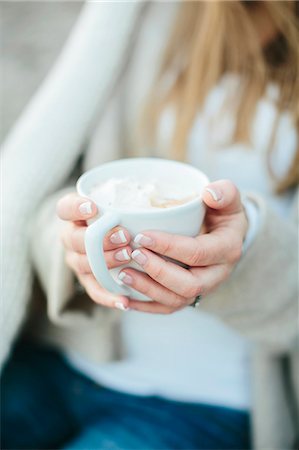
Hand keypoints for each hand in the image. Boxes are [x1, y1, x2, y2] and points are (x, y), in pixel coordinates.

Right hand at [56, 193, 131, 310]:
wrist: (103, 238)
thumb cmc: (115, 216)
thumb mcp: (116, 203)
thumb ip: (127, 199)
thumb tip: (166, 199)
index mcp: (74, 216)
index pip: (64, 209)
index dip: (75, 208)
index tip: (93, 207)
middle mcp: (71, 238)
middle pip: (75, 239)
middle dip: (100, 238)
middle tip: (124, 236)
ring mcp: (78, 260)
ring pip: (84, 264)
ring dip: (106, 261)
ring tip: (128, 258)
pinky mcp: (88, 281)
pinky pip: (95, 291)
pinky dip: (109, 297)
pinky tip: (125, 301)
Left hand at [119, 180, 247, 313]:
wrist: (225, 233)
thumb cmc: (221, 212)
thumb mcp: (228, 198)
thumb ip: (224, 192)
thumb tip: (209, 193)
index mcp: (227, 249)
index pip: (198, 253)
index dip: (169, 246)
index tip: (142, 236)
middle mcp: (218, 274)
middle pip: (189, 285)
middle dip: (158, 272)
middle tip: (133, 254)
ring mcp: (204, 288)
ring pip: (177, 300)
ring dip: (148, 290)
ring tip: (123, 274)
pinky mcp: (189, 296)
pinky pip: (168, 308)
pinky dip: (145, 306)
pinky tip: (123, 299)